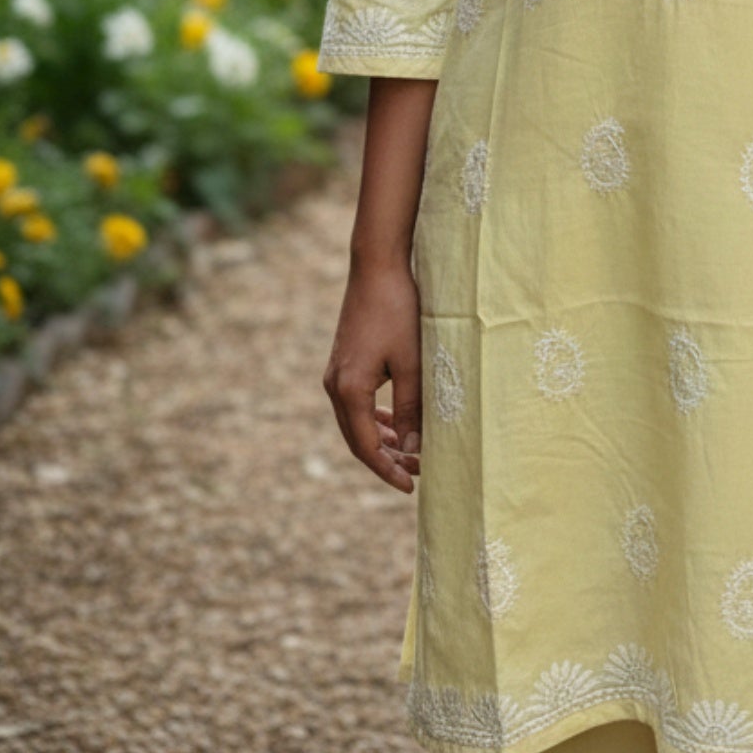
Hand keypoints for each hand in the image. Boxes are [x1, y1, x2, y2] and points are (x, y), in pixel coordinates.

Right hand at [322, 258, 422, 493]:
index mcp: (348, 390)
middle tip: (418, 473)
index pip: (366, 446)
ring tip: (411, 453)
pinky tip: (396, 425)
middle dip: (387, 459)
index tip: (412, 486)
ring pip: (357, 422)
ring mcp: (336, 374)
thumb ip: (411, 408)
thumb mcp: (412, 362)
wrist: (377, 266)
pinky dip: (376, 419)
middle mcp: (335, 385)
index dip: (388, 470)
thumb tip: (413, 450)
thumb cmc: (398, 311)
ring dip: (382, 439)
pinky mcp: (345, 363)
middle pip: (358, 439)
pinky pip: (357, 403)